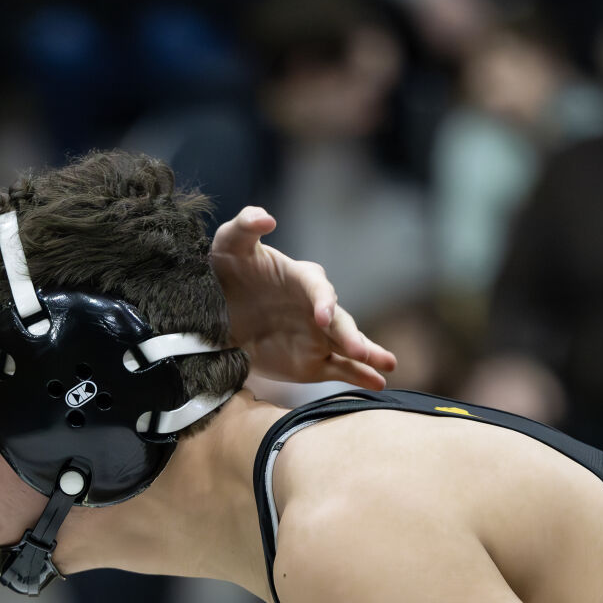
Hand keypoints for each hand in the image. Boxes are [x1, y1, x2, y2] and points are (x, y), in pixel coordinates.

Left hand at [209, 207, 395, 388]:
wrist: (213, 309)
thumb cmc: (225, 269)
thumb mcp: (230, 242)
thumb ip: (246, 224)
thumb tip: (267, 218)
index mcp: (301, 280)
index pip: (318, 289)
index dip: (323, 301)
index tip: (322, 317)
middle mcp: (316, 309)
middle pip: (340, 321)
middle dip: (351, 335)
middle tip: (360, 351)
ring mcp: (317, 336)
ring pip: (348, 345)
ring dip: (367, 354)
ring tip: (388, 365)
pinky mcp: (311, 361)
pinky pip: (339, 369)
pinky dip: (358, 376)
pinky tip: (378, 383)